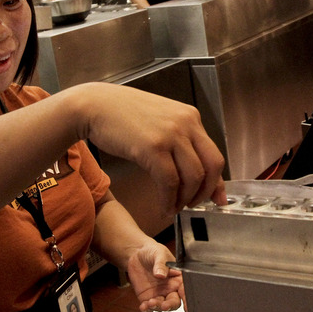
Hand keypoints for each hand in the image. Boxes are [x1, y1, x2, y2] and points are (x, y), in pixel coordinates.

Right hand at [77, 83, 226, 215]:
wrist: (95, 105)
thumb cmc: (123, 115)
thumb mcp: (160, 124)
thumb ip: (181, 143)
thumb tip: (196, 172)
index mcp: (190, 117)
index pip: (214, 155)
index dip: (217, 182)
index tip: (217, 199)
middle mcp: (185, 123)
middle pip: (211, 166)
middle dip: (204, 192)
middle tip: (193, 204)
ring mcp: (170, 134)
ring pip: (193, 177)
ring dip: (185, 199)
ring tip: (174, 206)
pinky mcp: (153, 147)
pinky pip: (169, 182)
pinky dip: (168, 199)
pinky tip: (163, 206)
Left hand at [126, 242, 184, 311]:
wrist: (137, 254)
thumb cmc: (153, 252)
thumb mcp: (159, 254)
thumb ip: (161, 264)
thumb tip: (161, 274)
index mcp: (177, 278)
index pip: (185, 290)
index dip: (186, 299)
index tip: (186, 306)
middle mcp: (170, 288)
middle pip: (174, 302)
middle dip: (170, 305)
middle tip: (164, 305)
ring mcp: (159, 293)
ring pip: (162, 306)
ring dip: (157, 307)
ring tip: (150, 303)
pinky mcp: (147, 297)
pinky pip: (149, 307)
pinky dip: (147, 309)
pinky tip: (143, 306)